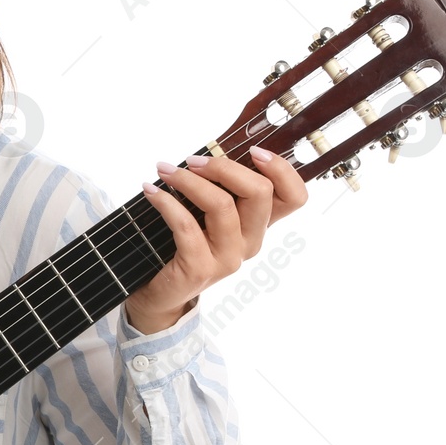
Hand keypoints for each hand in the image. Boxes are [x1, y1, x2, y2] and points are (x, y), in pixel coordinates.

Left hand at [124, 147, 307, 333]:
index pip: (294, 198)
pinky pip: (186, 225)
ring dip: (190, 181)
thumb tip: (210, 151)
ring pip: (222, 205)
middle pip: (259, 193)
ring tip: (166, 171)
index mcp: (258, 226)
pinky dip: (166, 202)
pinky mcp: (201, 269)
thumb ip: (220, 188)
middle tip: (192, 161)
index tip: (254, 151)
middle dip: (224, 167)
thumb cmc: (183, 245)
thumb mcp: (208, 214)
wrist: (161, 294)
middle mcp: (250, 242)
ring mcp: (228, 258)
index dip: (282, 170)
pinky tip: (151, 192)